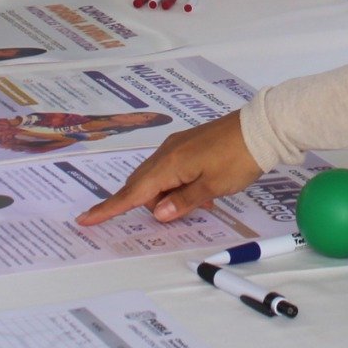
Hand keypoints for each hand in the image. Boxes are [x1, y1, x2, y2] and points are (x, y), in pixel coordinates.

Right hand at [75, 115, 260, 225]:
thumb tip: (159, 213)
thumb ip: (183, 202)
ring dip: (170, 196)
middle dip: (153, 205)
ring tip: (202, 201)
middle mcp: (167, 153)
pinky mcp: (188, 145)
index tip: (86, 218)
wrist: (260, 129)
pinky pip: (172, 169)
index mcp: (168, 164)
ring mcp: (177, 146)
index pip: (132, 192)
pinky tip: (202, 191)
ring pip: (158, 179)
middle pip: (143, 187)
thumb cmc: (237, 159)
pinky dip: (178, 184)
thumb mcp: (212, 187)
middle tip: (178, 214)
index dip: (109, 208)